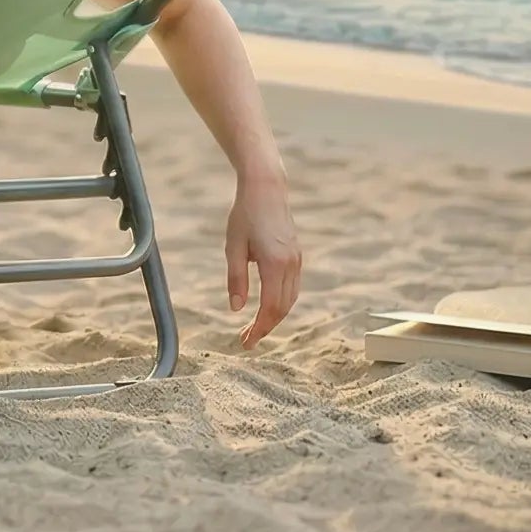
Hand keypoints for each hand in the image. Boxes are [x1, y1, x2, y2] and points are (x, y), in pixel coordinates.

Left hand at [223, 177, 301, 347]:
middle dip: (266, 327)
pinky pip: (293, 287)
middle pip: (283, 308)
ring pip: (291, 299)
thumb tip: (237, 309)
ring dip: (275, 317)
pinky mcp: (297, 256)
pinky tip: (268, 307)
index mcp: (274, 263)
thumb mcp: (233, 246)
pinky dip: (282, 302)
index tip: (246, 343)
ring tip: (255, 327)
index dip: (260, 329)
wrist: (267, 189)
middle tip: (246, 340)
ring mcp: (297, 260)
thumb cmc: (244, 215)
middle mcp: (291, 264)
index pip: (270, 308)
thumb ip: (236, 279)